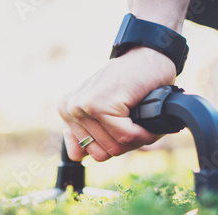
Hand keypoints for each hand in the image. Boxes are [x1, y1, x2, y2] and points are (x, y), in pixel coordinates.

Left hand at [58, 47, 175, 161]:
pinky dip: (144, 133)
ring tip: (141, 117)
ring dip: (137, 138)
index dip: (111, 146)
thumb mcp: (104, 109)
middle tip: (135, 120)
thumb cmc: (132, 83)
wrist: (150, 54)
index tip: (122, 126)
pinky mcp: (100, 105)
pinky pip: (126, 137)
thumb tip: (76, 157)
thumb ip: (87, 132)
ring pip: (115, 148)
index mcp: (67, 112)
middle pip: (101, 154)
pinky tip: (147, 118)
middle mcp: (70, 109)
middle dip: (125, 144)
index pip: (85, 154)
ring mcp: (83, 107)